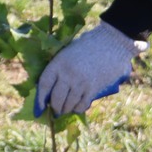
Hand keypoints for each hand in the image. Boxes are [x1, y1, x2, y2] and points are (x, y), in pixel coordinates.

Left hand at [33, 22, 147, 116]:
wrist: (111, 42)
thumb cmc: (89, 45)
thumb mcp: (68, 52)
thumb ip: (60, 67)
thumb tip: (53, 87)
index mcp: (58, 63)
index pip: (44, 84)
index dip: (40, 99)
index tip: (39, 108)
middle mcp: (67, 75)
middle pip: (56, 98)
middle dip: (55, 107)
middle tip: (56, 109)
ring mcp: (80, 83)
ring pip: (68, 104)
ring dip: (66, 109)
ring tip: (67, 109)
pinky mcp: (93, 89)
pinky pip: (81, 105)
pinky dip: (78, 108)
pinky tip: (78, 106)